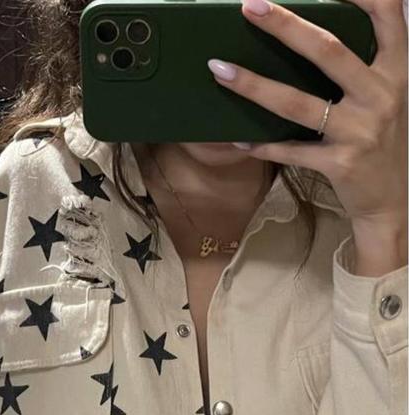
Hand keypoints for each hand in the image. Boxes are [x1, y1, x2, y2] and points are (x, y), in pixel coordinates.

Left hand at [207, 0, 407, 228]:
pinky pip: (291, 151)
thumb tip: (308, 33)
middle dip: (286, 25)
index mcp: (395, 69)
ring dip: (254, 86)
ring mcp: (361, 130)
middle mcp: (382, 94)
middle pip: (329, 50)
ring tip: (220, 70)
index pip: (388, 13)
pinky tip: (237, 140)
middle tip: (249, 6)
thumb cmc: (378, 138)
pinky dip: (262, 146)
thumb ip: (362, 63)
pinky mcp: (340, 163)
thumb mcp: (384, 94)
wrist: (388, 198)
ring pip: (298, 104)